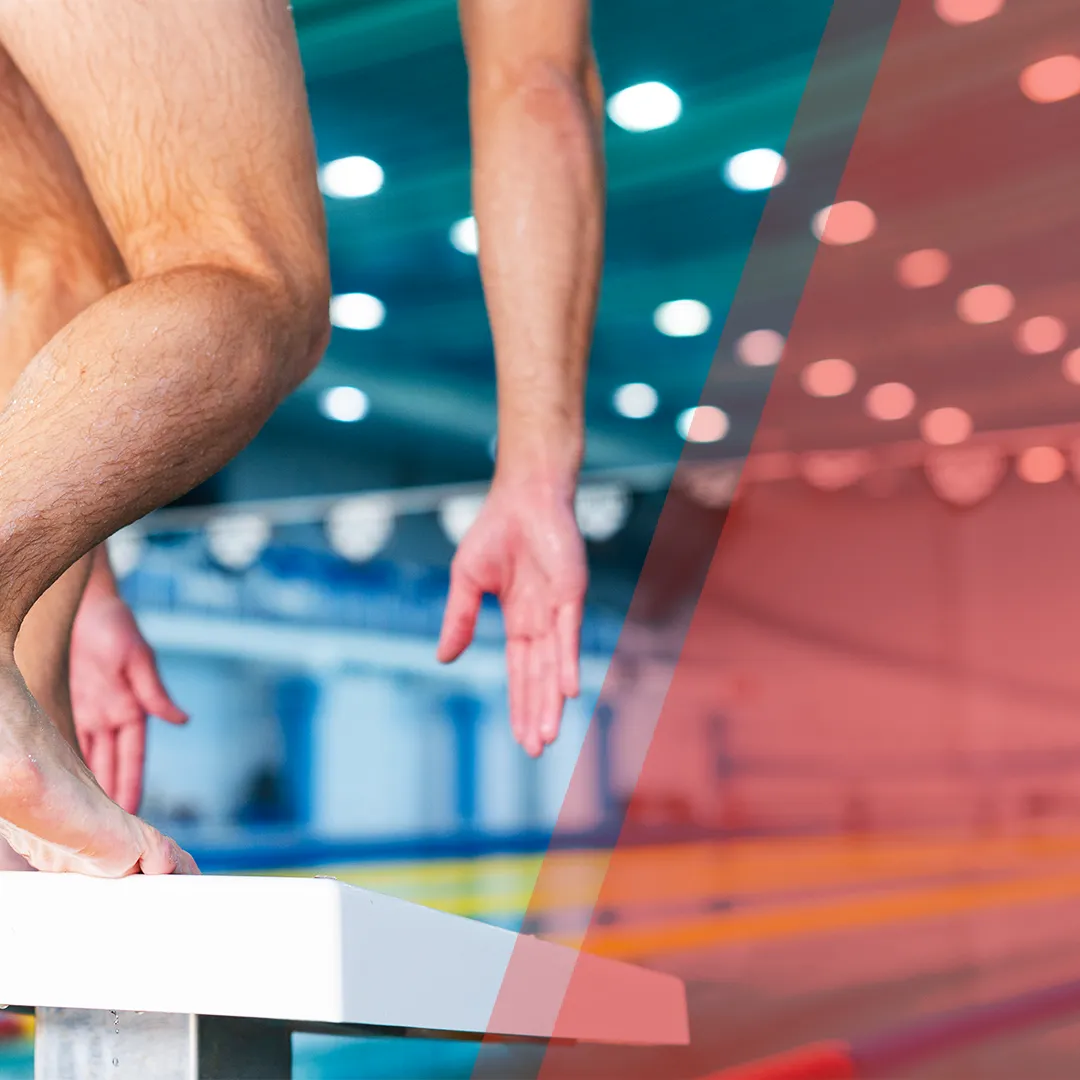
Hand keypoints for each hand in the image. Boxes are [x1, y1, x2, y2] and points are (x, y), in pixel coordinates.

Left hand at [70, 591, 187, 812]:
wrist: (83, 607)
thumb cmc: (115, 626)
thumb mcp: (138, 659)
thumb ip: (155, 692)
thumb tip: (183, 721)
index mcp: (132, 708)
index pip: (132, 756)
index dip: (131, 783)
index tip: (132, 813)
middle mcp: (112, 716)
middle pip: (111, 765)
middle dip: (113, 796)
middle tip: (111, 832)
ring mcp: (91, 712)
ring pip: (90, 759)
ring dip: (92, 786)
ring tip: (89, 819)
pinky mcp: (70, 705)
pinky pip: (70, 742)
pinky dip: (71, 764)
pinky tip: (66, 785)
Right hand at [437, 477, 586, 756]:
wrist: (524, 495)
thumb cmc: (496, 531)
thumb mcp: (467, 580)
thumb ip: (458, 619)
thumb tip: (444, 660)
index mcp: (518, 620)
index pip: (520, 672)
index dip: (520, 704)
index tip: (521, 739)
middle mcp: (541, 621)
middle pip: (538, 677)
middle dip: (536, 713)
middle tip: (536, 751)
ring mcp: (558, 608)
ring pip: (554, 664)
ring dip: (551, 699)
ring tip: (549, 734)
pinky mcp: (571, 592)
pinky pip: (568, 633)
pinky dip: (567, 661)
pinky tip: (568, 691)